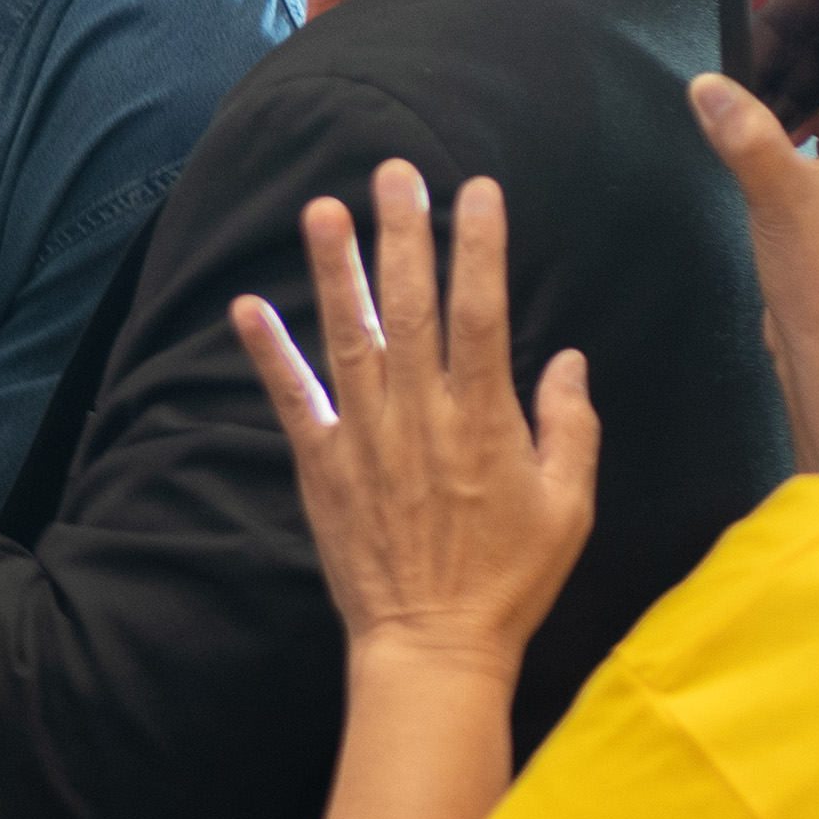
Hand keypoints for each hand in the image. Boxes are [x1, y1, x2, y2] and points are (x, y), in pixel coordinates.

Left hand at [233, 163, 596, 673]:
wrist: (433, 648)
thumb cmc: (510, 579)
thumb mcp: (570, 507)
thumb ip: (572, 426)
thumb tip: (569, 358)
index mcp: (483, 419)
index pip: (484, 313)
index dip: (480, 247)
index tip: (477, 190)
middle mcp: (420, 415)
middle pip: (413, 308)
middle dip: (403, 234)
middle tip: (394, 171)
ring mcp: (365, 437)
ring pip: (350, 337)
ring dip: (334, 271)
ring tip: (322, 208)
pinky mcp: (322, 464)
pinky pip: (293, 398)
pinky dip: (268, 353)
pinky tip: (246, 306)